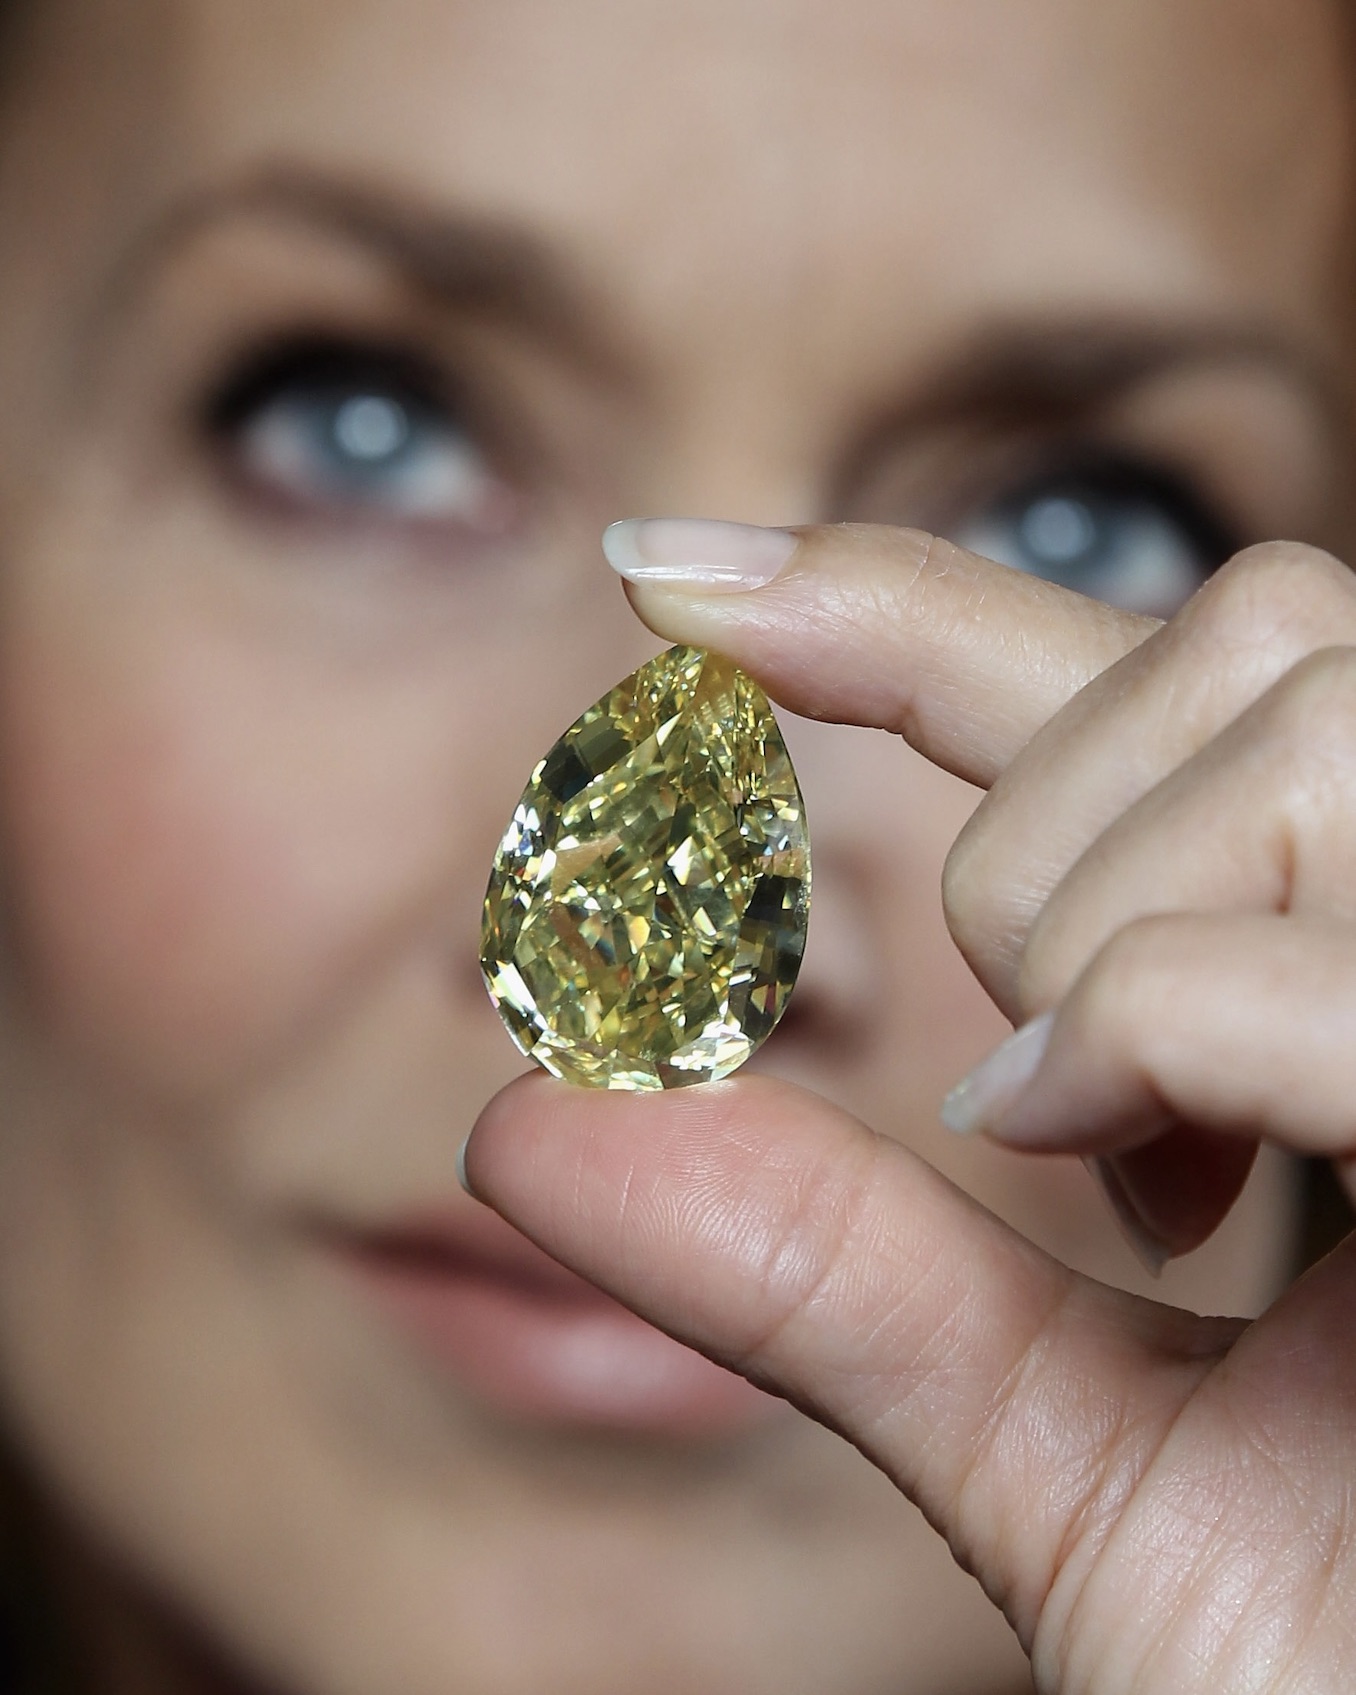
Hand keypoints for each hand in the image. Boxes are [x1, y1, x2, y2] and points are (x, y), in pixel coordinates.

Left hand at [465, 524, 1355, 1691]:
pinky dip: (1148, 1029)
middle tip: (1033, 1102)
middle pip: (1240, 643)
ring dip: (1100, 937)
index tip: (655, 576)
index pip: (1120, 670)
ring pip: (1285, 728)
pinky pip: (1286, 955)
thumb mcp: (1059, 1452)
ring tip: (1116, 1157)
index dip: (885, 590)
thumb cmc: (1345, 1664)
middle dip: (1040, 844)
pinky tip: (1129, 1169)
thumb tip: (526, 1131)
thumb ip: (831, 1274)